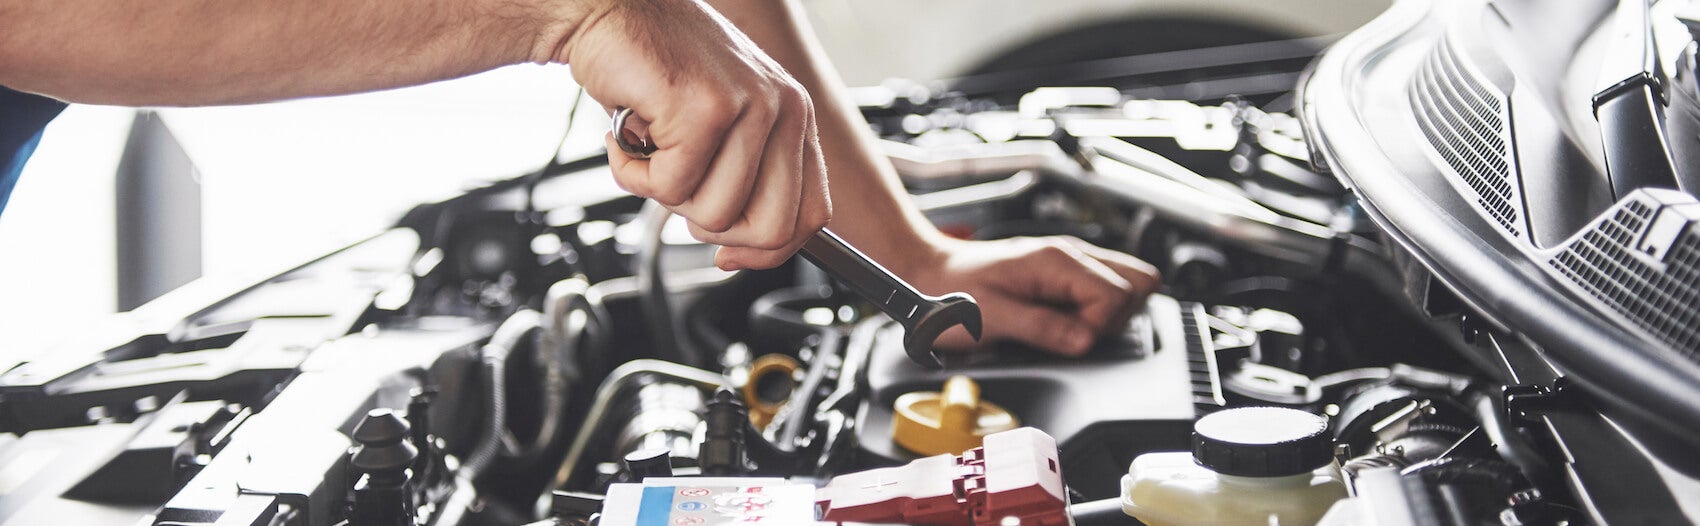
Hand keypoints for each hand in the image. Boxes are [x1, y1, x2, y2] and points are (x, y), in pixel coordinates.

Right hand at [562, 0, 829, 269]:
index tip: (728, 254)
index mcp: (795, 115)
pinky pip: (670, 188)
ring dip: (662, 192)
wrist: (604, 12)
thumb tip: (740, 251)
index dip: (768, 250)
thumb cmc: (654, 69)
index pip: (812, 215)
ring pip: (714, 214)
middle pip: (770, 229)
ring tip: (650, 146)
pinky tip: (627, 131)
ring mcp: (749, 106)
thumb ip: (744, 178)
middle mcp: (784, 108)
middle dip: (712, 228)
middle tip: (677, 187)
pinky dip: (632, 171)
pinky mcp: (705, 108)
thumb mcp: (720, 126)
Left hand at [906, 236, 1160, 355]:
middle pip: (1137, 284)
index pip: (1117, 295)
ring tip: (1068, 329)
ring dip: (1109, 315)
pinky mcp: (1063, 275)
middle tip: (1074, 335)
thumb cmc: (948, 293)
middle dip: (1115, 320)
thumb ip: (1041, 328)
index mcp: (1056, 261)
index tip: (1069, 342)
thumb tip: (1085, 342)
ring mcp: (1069, 263)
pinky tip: (1065, 322)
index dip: (1100, 328)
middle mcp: (1070, 255)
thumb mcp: (991, 317)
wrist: (926, 274)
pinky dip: (1096, 311)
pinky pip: (1104, 289)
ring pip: (1128, 284)